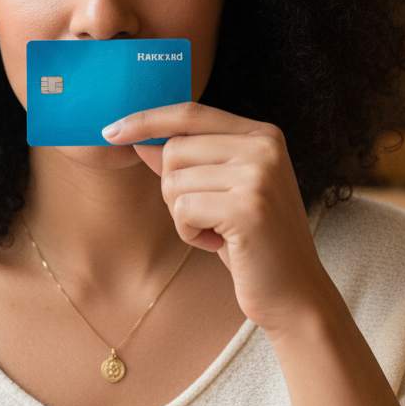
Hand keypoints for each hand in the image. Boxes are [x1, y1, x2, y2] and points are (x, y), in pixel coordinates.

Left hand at [101, 101, 333, 335]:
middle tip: (204, 217)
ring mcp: (258, 175)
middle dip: (173, 188)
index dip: (147, 119)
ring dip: (182, 215)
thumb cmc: (252, 242)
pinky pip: (183, 209)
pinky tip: (219, 245)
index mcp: (262, 135)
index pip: (191, 113)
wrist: (294, 292)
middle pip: (175, 148)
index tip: (110, 131)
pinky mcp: (247, 207)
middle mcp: (264, 146)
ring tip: (217, 231)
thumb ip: (187, 161)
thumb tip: (139, 138)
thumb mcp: (220, 192)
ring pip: (174, 180)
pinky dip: (189, 233)